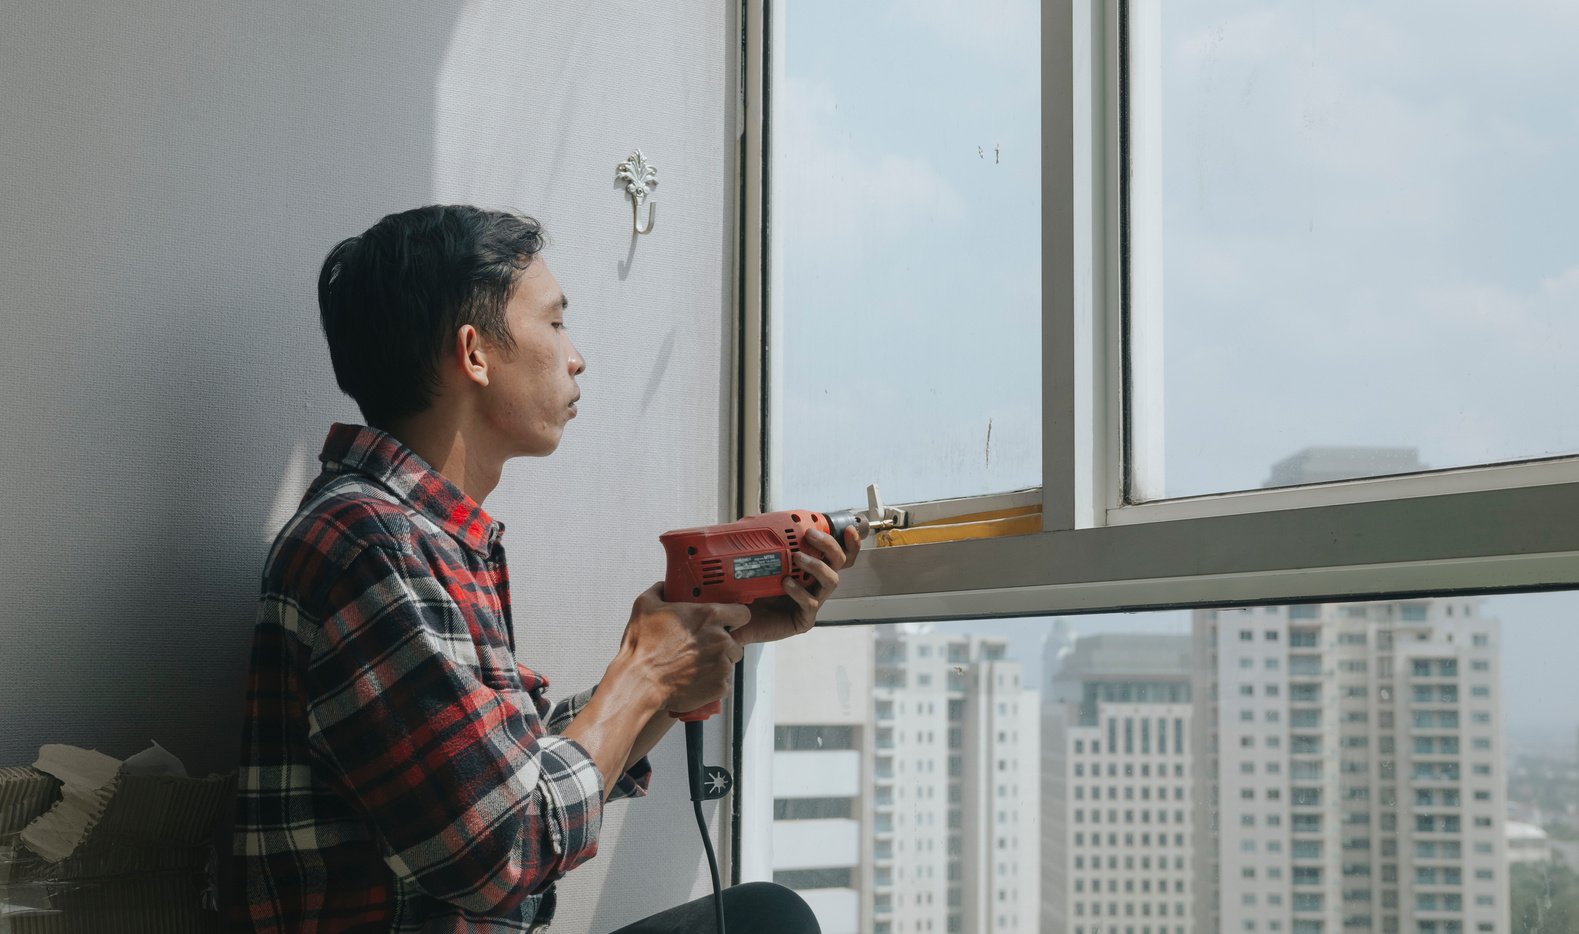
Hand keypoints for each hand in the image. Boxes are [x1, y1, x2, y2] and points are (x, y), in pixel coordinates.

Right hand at [615, 582, 748, 713]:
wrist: (639, 683)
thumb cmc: (643, 649)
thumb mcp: (644, 607)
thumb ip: (660, 591)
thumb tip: (664, 587)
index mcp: (708, 617)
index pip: (742, 613)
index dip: (736, 617)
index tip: (729, 621)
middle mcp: (719, 640)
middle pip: (735, 640)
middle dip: (722, 643)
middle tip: (703, 647)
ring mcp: (722, 664)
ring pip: (730, 661)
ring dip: (717, 662)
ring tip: (695, 664)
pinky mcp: (720, 686)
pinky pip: (723, 682)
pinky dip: (712, 682)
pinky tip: (694, 679)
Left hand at [731, 526, 861, 645]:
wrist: (735, 620)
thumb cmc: (748, 590)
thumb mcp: (756, 561)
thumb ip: (764, 543)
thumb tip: (761, 521)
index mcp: (809, 569)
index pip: (836, 554)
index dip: (848, 542)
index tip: (847, 528)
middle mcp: (815, 584)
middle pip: (840, 562)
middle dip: (829, 545)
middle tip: (810, 535)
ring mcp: (812, 602)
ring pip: (831, 581)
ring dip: (817, 565)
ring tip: (798, 558)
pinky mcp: (804, 620)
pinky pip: (810, 603)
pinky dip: (800, 591)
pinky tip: (786, 583)